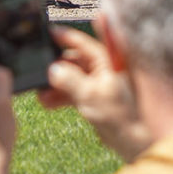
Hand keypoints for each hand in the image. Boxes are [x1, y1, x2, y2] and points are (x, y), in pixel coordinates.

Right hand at [44, 24, 152, 162]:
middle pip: (74, 60)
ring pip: (72, 77)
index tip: (46, 33)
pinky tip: (47, 103)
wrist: (134, 140)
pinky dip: (62, 96)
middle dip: (55, 67)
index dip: (63, 37)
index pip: (82, 42)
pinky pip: (74, 91)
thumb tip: (53, 69)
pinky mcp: (95, 97)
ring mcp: (98, 82)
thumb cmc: (122, 115)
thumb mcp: (91, 95)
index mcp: (108, 59)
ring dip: (56, 84)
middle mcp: (103, 67)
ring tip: (40, 94)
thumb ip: (70, 81)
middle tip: (38, 72)